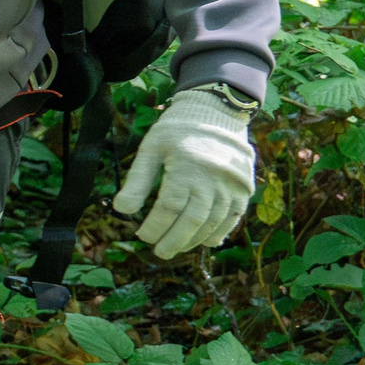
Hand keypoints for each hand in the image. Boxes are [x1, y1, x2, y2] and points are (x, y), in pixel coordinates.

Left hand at [114, 87, 257, 259]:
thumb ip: (137, 180)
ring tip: (176, 247)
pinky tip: (205, 241)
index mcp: (187, 167)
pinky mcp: (244, 188)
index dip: (155, 226)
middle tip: (159, 252)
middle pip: (192, 219)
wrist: (216, 112)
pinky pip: (233, 217)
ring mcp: (232, 185)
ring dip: (194, 239)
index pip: (169, 207)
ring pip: (213, 222)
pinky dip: (219, 232)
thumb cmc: (177, 131)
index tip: (142, 235)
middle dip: (173, 240)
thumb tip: (120, 209)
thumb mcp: (151, 148)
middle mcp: (213, 178)